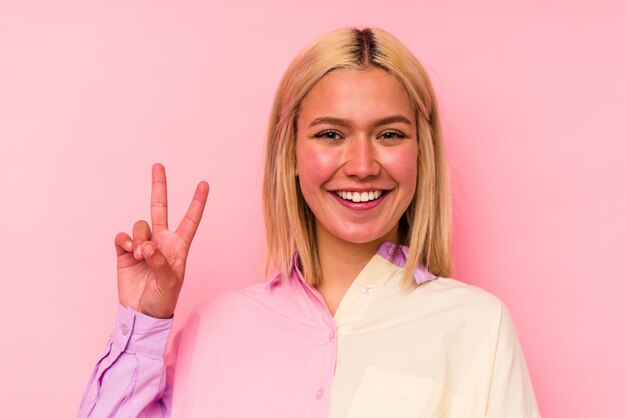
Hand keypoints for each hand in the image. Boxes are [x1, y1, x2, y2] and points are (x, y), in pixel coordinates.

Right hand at [114, 163, 208, 318]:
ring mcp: (143, 245)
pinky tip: (130, 251)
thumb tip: (147, 245)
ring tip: (142, 254)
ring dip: (140, 236)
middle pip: (160, 208)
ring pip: (140, 225)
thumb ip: (160, 261)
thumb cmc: (164, 298)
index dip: (197, 202)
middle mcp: (161, 241)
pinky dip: (125, 240)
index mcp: (179, 246)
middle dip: (159, 187)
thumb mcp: (170, 282)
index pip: (190, 220)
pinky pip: (123, 237)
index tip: (204, 184)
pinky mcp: (125, 253)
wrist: (142, 312)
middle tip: (158, 165)